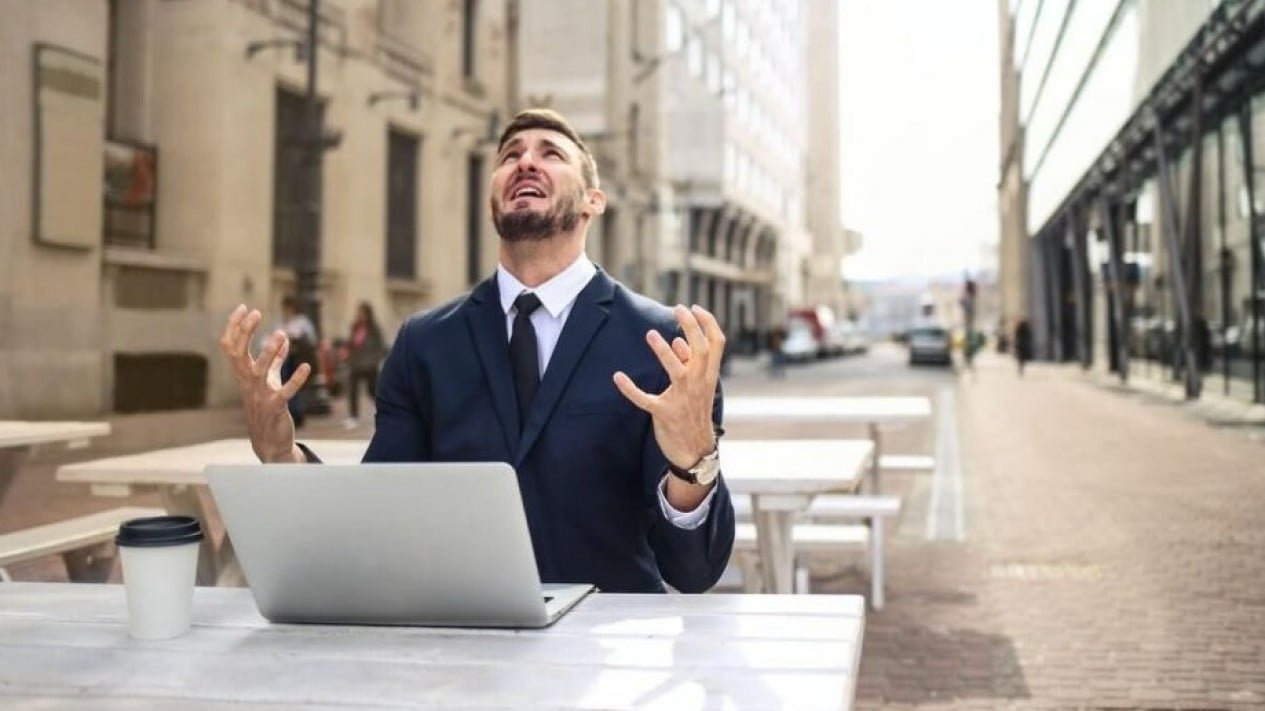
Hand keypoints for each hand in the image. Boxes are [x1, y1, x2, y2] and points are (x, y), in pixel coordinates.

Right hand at [217, 304, 309, 462]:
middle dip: (245, 332)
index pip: (231, 347)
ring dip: (269, 352)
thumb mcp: (269, 381)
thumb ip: (275, 361)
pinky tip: (306, 367)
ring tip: (281, 334)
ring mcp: (260, 396)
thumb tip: (284, 339)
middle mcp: (248, 383)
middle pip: (238, 354)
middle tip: (256, 313)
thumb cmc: (268, 408)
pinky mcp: (276, 408)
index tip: (243, 307)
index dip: (234, 327)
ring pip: (259, 371)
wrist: (270, 442)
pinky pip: (285, 392)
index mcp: (243, 375)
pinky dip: (295, 380)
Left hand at [613, 304, 723, 471]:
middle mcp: (698, 384)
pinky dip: (630, 389)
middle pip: (700, 350)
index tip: (695, 307)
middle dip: (690, 327)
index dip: (708, 323)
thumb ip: (691, 365)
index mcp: (708, 376)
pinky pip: (645, 399)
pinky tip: (618, 377)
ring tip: (650, 334)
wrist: (695, 450)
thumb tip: (678, 341)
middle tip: (678, 309)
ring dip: (663, 352)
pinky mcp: (664, 413)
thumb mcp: (699, 388)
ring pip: (676, 371)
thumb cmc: (695, 413)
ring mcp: (681, 399)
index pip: (716, 344)